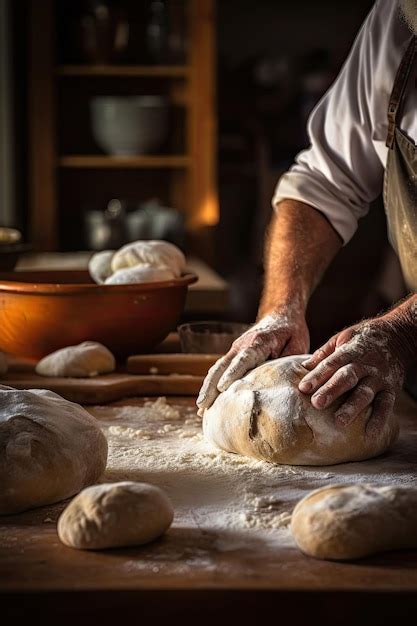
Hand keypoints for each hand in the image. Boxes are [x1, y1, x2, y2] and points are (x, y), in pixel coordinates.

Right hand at [196, 308, 309, 412]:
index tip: (222, 388)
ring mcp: (235, 349)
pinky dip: (212, 384)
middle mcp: (241, 345)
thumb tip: (281, 385)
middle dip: (211, 386)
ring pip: (217, 368)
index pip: (243, 359)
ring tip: (200, 408)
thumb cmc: (291, 331)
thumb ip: (288, 363)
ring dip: (207, 387)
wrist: (282, 313)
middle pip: (222, 366)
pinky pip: (220, 369)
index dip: (233, 373)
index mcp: (258, 341)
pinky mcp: (234, 355)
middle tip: (202, 405)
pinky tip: (208, 401)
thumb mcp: (297, 345)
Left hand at [298, 316, 409, 435]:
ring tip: (339, 422)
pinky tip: (369, 434)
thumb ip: (324, 354)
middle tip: (316, 404)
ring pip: (365, 393)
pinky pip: (385, 405)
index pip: (331, 363)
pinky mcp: (391, 389)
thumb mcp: (342, 338)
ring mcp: (378, 377)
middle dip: (331, 391)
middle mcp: (365, 365)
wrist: (397, 336)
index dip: (317, 375)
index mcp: (349, 350)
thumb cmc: (362, 340)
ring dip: (352, 408)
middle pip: (347, 377)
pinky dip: (379, 420)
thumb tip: (302, 367)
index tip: (303, 388)